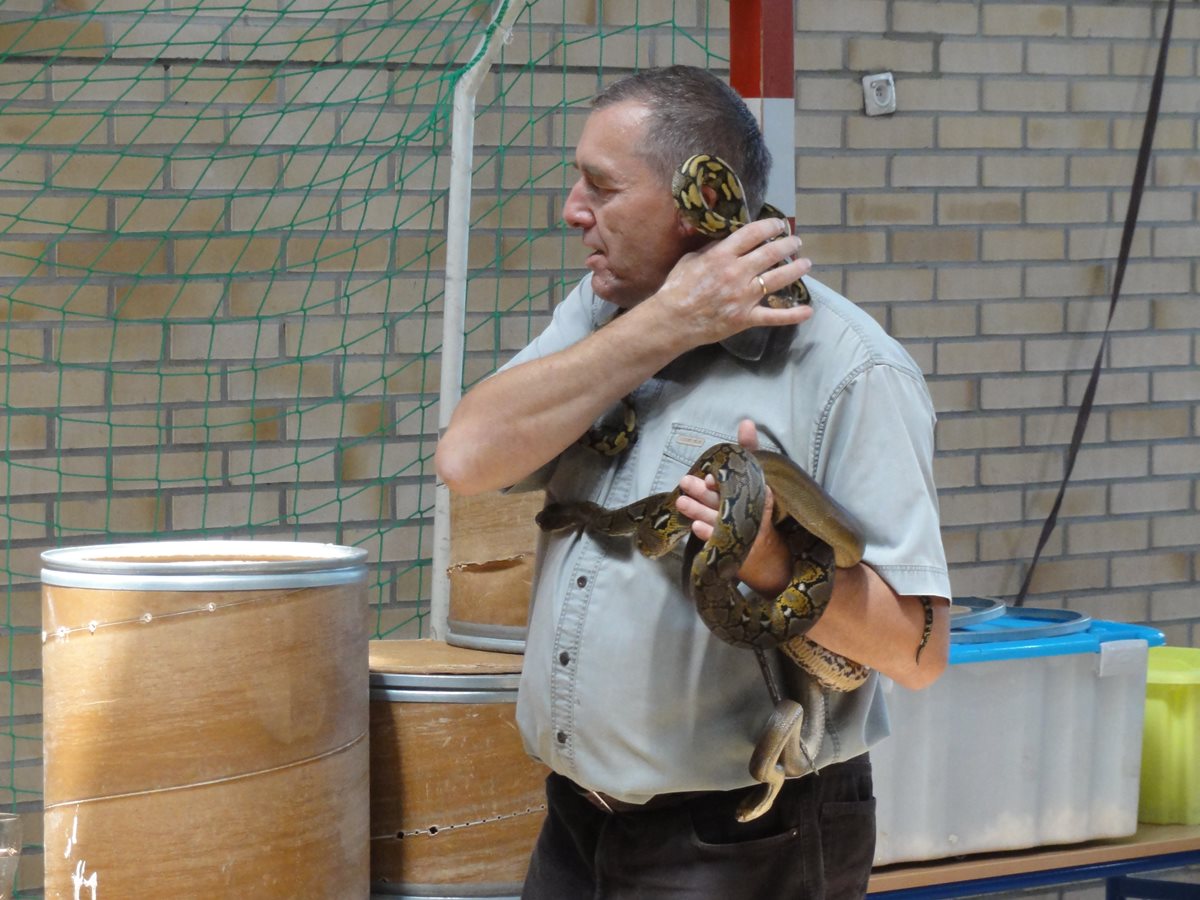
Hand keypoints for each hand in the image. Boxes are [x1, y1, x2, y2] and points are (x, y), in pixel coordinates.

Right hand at [652, 219, 812, 350]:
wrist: (672, 320)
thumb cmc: (676, 289)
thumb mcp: (690, 259)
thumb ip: (711, 248)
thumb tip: (727, 239)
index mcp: (722, 256)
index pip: (753, 234)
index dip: (770, 226)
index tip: (779, 224)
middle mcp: (737, 273)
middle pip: (771, 254)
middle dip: (788, 244)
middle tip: (796, 241)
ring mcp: (743, 297)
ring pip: (778, 279)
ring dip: (795, 269)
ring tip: (806, 263)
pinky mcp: (745, 318)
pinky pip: (773, 316)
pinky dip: (792, 315)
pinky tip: (808, 310)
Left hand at [674, 419, 793, 595]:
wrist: (763, 547)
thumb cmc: (751, 503)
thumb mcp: (751, 474)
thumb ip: (747, 449)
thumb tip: (746, 422)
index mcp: (752, 493)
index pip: (737, 486)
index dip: (721, 483)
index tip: (710, 477)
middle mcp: (745, 511)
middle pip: (722, 502)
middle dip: (704, 493)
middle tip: (686, 483)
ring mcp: (738, 531)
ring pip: (716, 519)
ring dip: (698, 511)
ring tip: (681, 502)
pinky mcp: (731, 546)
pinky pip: (717, 541)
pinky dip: (708, 534)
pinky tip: (695, 528)